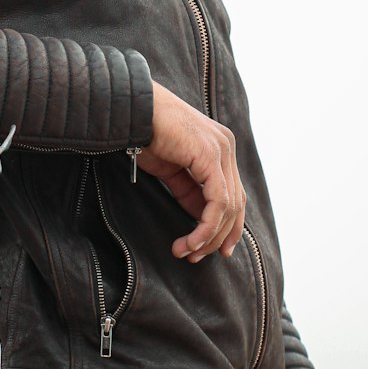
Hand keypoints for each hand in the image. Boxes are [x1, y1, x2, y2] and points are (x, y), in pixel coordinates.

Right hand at [136, 82, 245, 261]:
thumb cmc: (145, 135)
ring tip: (186, 252)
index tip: (216, 250)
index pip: (234, 194)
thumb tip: (201, 220)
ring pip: (228, 207)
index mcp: (220, 147)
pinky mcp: (211, 155)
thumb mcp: (172, 170)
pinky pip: (217, 202)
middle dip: (217, 236)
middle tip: (195, 257)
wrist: (132, 111)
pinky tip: (190, 242)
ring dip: (207, 237)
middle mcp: (226, 146)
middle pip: (235, 203)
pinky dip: (205, 227)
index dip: (228, 226)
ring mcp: (221, 149)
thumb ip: (190, 191)